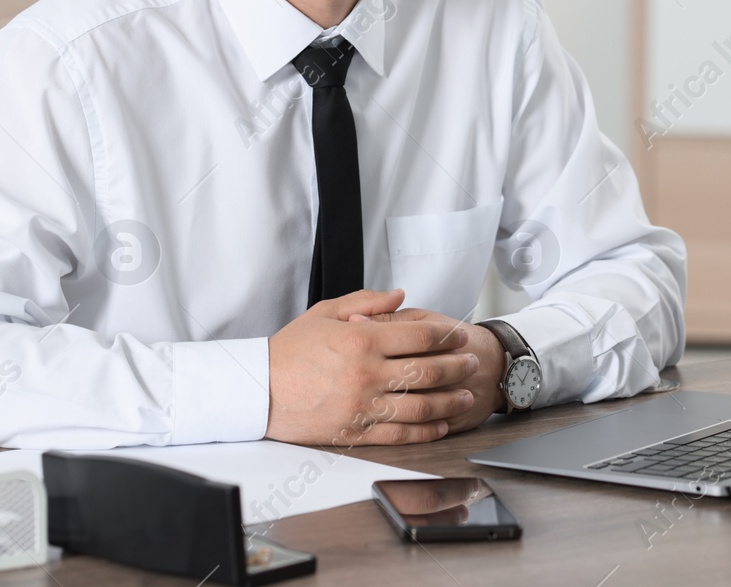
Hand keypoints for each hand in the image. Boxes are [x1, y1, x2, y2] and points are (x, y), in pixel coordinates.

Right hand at [266, 289, 480, 446]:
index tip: (460, 334)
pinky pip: (400, 434)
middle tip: (472, 362)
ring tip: (465, 394)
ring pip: (421, 406)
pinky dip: (426, 430)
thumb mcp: (324, 312)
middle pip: (428, 371)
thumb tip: (400, 296)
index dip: (447, 334)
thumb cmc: (289, 350)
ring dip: (450, 400)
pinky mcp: (356, 432)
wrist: (258, 389)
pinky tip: (440, 425)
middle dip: (457, 366)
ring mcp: (362, 406)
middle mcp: (366, 373)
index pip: (419, 335)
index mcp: (361, 339)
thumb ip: (366, 301)